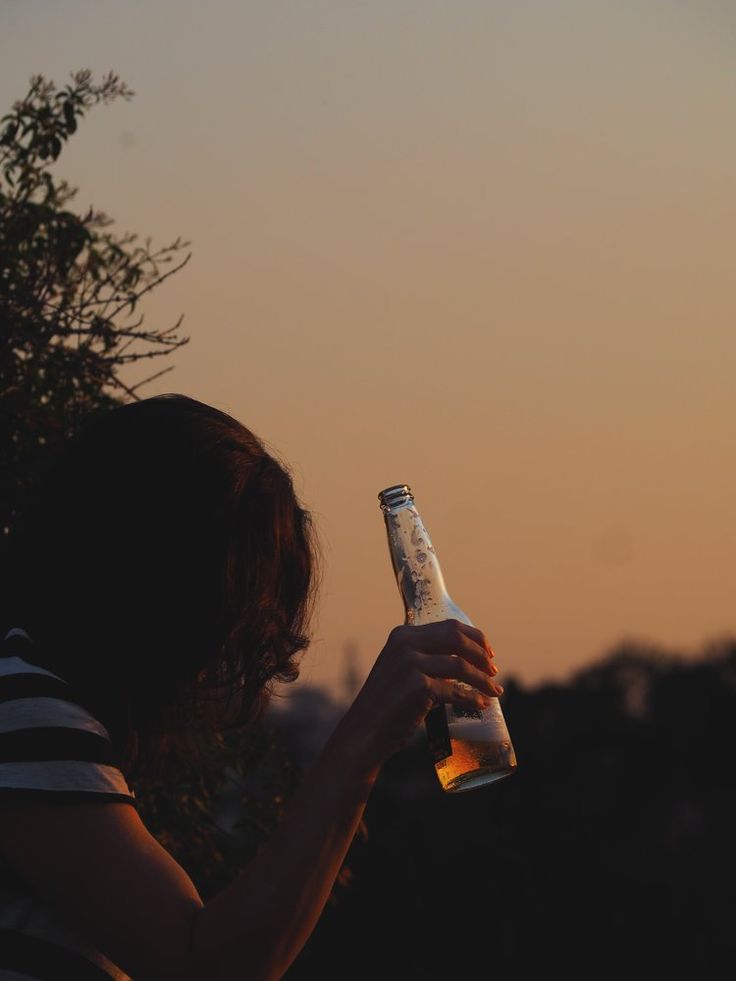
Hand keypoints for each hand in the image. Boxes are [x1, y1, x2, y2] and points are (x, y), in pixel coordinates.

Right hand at [334, 620, 503, 772]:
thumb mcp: (399, 671)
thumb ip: (422, 661)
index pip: (449, 626)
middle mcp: (405, 644)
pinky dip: (472, 699)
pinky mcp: (418, 687)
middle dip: (481, 654)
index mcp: (402, 635)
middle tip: (494, 670)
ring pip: (460, 665)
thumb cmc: (385, 706)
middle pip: (457, 639)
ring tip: (494, 691)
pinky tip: (481, 705)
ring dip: (482, 679)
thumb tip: (462, 664)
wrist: (363, 733)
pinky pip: (456, 691)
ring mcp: (411, 664)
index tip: (488, 652)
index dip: (475, 638)